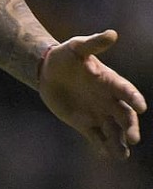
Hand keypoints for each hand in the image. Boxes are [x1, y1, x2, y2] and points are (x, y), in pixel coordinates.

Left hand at [40, 31, 144, 158]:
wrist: (47, 71)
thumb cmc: (65, 56)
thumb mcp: (76, 47)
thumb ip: (94, 43)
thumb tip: (112, 33)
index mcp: (111, 82)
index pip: (127, 91)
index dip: (134, 98)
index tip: (141, 107)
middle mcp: (109, 100)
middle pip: (125, 117)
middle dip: (130, 128)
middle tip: (133, 139)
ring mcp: (98, 113)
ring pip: (113, 131)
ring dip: (118, 143)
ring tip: (122, 155)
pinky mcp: (85, 124)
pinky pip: (96, 137)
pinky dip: (101, 146)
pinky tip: (105, 155)